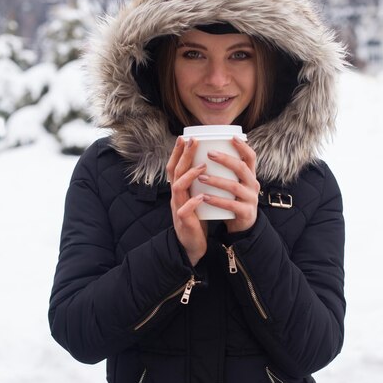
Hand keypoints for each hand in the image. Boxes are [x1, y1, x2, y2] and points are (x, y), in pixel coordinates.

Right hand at [166, 137, 207, 265]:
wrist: (191, 246)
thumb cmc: (196, 220)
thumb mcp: (195, 198)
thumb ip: (197, 184)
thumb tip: (208, 165)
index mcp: (179, 191)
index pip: (175, 167)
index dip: (177, 152)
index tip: (184, 137)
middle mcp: (176, 197)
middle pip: (175, 172)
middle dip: (183, 155)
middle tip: (192, 141)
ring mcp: (178, 208)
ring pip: (178, 188)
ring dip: (189, 175)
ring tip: (202, 166)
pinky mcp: (183, 222)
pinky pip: (185, 210)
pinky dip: (193, 202)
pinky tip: (201, 196)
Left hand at [198, 137, 259, 232]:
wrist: (242, 226)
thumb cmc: (233, 200)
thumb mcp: (234, 184)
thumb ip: (227, 171)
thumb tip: (207, 149)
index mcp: (250, 176)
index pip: (251, 157)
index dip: (243, 146)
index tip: (231, 137)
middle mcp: (253, 185)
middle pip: (241, 168)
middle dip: (225, 159)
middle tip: (209, 153)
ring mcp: (251, 199)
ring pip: (234, 187)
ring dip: (216, 180)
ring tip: (201, 176)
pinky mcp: (246, 213)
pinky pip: (231, 205)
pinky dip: (216, 200)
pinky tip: (204, 197)